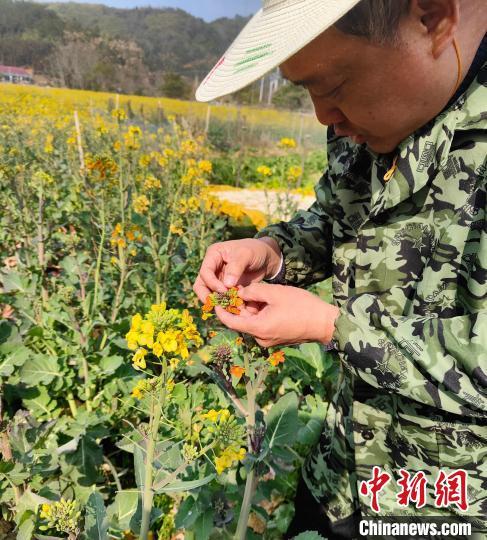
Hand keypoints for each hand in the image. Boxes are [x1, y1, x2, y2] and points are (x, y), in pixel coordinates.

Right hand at [193, 238, 281, 302]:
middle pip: (201, 285)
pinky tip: (236, 308)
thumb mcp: (246, 254)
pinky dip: (227, 304)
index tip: (224, 290)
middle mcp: (213, 267)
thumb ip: (236, 268)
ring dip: (217, 302)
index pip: (205, 271)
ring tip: (228, 308)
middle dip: (207, 296)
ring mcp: (218, 278)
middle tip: (218, 305)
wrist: (267, 258)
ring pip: (209, 294)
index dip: (212, 283)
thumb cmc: (255, 250)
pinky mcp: (226, 288)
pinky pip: (221, 299)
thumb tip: (226, 284)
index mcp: (214, 255)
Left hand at [214, 283, 339, 347]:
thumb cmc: (301, 306)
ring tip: (256, 293)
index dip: (221, 311)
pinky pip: (262, 326)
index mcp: (258, 328)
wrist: (325, 323)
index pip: (231, 322)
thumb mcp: (275, 293)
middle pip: (242, 321)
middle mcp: (261, 338)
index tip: (214, 300)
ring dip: (251, 309)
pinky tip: (267, 302)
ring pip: (252, 323)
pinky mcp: (276, 339)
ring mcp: (269, 340)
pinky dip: (260, 314)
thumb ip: (254, 291)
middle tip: (238, 290)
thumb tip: (241, 292)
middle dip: (239, 306)